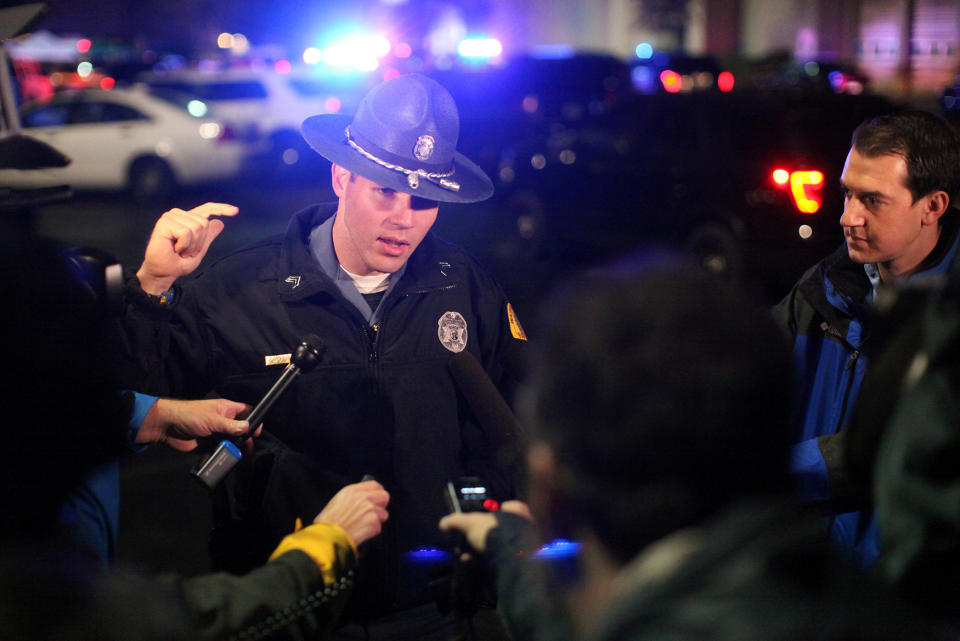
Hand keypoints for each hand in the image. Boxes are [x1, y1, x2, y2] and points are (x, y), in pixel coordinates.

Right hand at [136, 202, 238, 294]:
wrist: (163, 272)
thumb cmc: (178, 263)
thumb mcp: (199, 250)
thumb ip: (208, 236)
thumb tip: (219, 222)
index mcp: (188, 220)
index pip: (207, 209)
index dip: (221, 208)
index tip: (235, 211)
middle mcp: (180, 215)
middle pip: (204, 223)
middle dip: (199, 242)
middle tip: (186, 251)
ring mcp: (171, 217)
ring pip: (196, 227)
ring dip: (191, 245)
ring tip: (180, 250)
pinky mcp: (165, 222)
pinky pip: (186, 232)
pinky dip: (184, 245)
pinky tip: (175, 248)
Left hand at [137, 397, 251, 451]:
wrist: (167, 427)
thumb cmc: (190, 415)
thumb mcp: (212, 419)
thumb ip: (230, 426)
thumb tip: (247, 428)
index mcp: (226, 410)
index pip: (246, 413)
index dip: (254, 421)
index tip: (257, 432)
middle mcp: (223, 421)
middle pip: (241, 431)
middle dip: (246, 440)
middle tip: (249, 449)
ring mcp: (216, 434)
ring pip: (231, 443)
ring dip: (235, 450)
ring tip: (240, 458)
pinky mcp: (208, 446)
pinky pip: (220, 452)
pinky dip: (223, 456)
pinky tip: (226, 460)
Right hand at [314, 481, 389, 545]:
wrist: (327, 537)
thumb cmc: (328, 523)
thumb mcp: (337, 502)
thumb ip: (353, 499)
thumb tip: (365, 500)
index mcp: (352, 491)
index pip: (375, 485)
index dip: (377, 492)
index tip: (377, 498)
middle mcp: (363, 497)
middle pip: (384, 496)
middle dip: (382, 506)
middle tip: (375, 513)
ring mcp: (369, 509)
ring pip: (383, 514)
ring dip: (376, 522)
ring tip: (362, 527)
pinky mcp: (373, 521)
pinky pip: (378, 527)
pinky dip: (371, 532)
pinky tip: (360, 533)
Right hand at [438, 501, 531, 555]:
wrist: (509, 558)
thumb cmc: (492, 532)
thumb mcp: (470, 523)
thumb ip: (456, 521)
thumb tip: (443, 522)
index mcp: (516, 512)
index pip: (508, 507)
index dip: (492, 513)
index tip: (480, 518)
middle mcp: (523, 526)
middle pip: (498, 529)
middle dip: (478, 536)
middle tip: (465, 542)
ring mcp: (522, 545)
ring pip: (498, 546)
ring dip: (478, 550)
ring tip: (464, 555)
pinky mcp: (517, 562)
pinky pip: (499, 559)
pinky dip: (484, 560)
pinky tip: (470, 562)